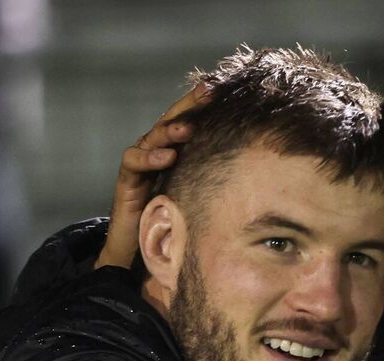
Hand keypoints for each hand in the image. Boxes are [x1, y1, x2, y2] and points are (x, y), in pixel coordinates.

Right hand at [95, 85, 208, 268]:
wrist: (137, 247)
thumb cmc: (174, 220)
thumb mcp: (199, 194)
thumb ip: (215, 179)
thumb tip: (256, 171)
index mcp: (176, 151)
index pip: (190, 120)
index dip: (204, 105)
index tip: (225, 89)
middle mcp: (157, 151)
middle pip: (172, 119)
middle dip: (190, 104)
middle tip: (208, 92)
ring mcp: (140, 162)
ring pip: (153, 136)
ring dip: (171, 130)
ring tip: (189, 128)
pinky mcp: (127, 179)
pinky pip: (134, 161)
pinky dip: (149, 157)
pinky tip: (167, 156)